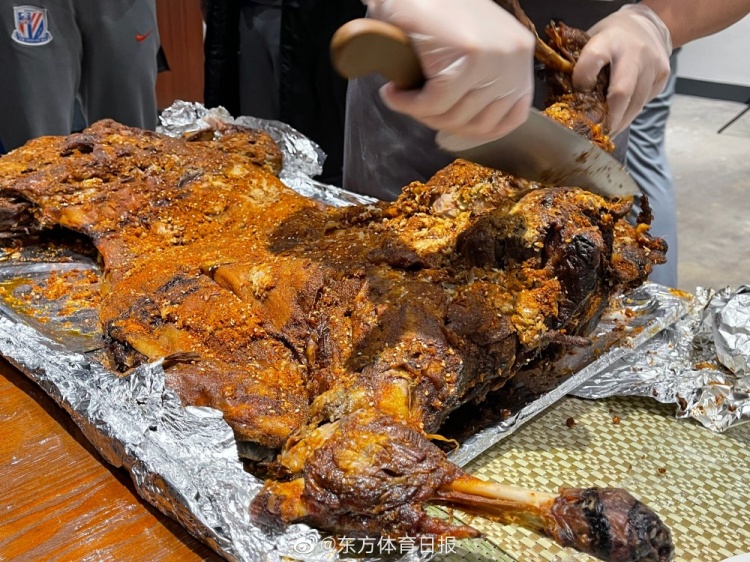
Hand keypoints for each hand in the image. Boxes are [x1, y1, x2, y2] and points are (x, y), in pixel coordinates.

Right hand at [364, 0, 534, 149]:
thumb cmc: (429, 9)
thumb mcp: (469, 45)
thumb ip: (479, 82)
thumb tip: (463, 125)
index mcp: (519, 54)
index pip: (512, 116)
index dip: (476, 130)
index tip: (446, 125)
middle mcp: (515, 56)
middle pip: (479, 123)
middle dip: (441, 122)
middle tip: (415, 107)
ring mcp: (494, 57)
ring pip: (455, 116)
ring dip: (421, 114)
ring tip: (403, 97)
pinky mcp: (467, 58)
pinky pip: (434, 104)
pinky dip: (407, 104)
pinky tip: (394, 93)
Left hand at [573, 4, 671, 135]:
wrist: (648, 24)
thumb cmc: (612, 38)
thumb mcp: (592, 40)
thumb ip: (581, 63)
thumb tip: (565, 96)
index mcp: (610, 40)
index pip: (593, 58)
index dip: (583, 78)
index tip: (578, 91)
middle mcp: (634, 51)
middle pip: (621, 91)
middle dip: (608, 117)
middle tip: (598, 132)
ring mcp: (652, 64)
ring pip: (636, 103)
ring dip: (620, 122)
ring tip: (608, 131)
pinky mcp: (663, 75)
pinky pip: (645, 101)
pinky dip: (632, 112)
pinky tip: (622, 116)